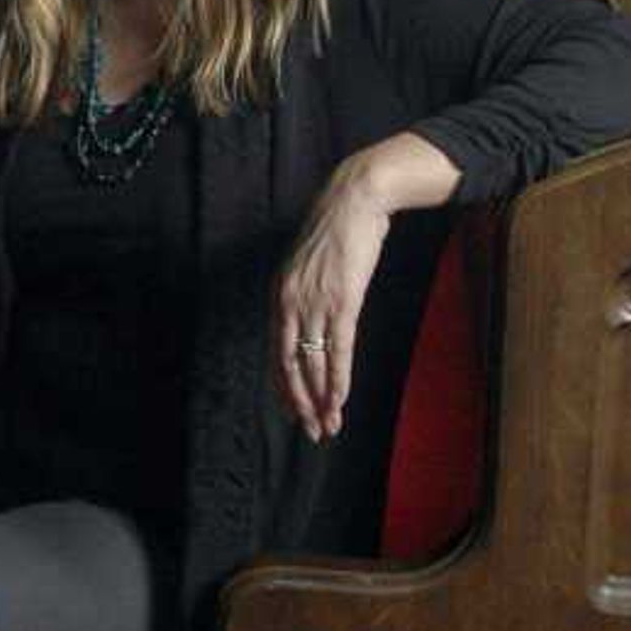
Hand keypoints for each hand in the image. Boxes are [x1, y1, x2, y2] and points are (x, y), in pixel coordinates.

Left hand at [274, 154, 394, 441]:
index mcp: (279, 295)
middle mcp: (290, 302)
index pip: (277, 352)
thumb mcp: (309, 265)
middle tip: (311, 431)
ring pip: (313, 364)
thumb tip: (313, 320)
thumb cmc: (337, 230)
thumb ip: (306, 294)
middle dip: (300, 403)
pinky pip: (338, 350)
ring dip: (322, 400)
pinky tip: (340, 400)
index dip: (285, 386)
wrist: (354, 199)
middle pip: (290, 365)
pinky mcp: (342, 301)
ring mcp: (315, 302)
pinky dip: (338, 379)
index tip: (293, 411)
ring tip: (329, 426)